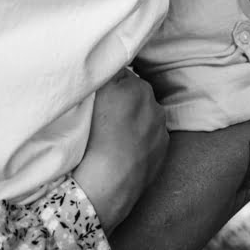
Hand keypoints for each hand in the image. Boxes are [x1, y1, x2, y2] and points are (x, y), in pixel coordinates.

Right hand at [72, 69, 167, 233]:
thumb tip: (100, 66)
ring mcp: (159, 124)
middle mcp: (151, 99)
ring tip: (110, 130)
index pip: (116, 68)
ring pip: (142, 110)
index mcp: (132, 82)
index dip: (103, 78)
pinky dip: (139, 134)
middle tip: (100, 110)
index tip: (93, 90)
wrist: (106, 184)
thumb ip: (97, 75)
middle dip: (119, 94)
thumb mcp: (86, 96)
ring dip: (130, 114)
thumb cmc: (91, 137)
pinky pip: (149, 132)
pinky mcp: (164, 146)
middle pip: (131, 88)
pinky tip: (122, 145)